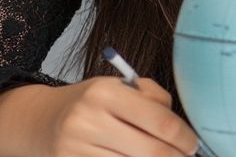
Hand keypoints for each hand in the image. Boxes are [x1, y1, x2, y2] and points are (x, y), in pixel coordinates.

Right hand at [30, 76, 200, 156]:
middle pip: (151, 151)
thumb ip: (153, 98)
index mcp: (104, 93)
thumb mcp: (119, 87)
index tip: (194, 144)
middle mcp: (88, 121)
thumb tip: (181, 130)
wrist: (41, 122)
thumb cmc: (91, 103)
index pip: (160, 121)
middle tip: (186, 156)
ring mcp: (76, 150)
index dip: (185, 138)